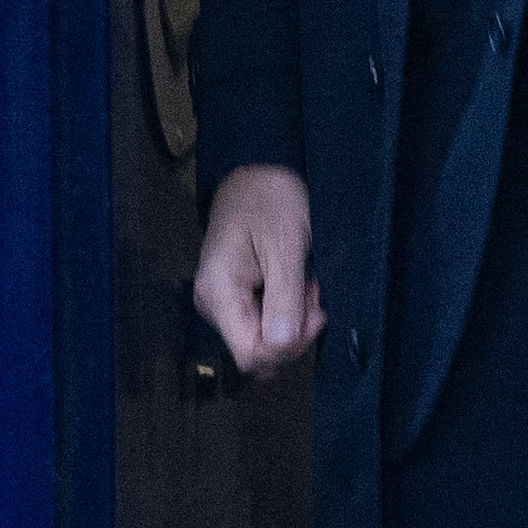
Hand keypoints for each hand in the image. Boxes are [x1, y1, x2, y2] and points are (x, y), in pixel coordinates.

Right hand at [189, 166, 320, 377]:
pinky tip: (294, 284)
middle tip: (312, 293)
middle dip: (294, 330)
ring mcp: (221, 301)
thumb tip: (282, 347)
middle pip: (257, 350)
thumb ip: (284, 299)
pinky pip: (261, 321)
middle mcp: (213, 303)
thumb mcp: (285, 246)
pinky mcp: (234, 297)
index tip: (314, 312)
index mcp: (219, 291)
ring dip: (292, 319)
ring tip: (304, 282)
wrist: (255, 173)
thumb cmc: (269, 199)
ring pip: (262, 338)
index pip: (250, 354)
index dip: (288, 346)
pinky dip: (285, 310)